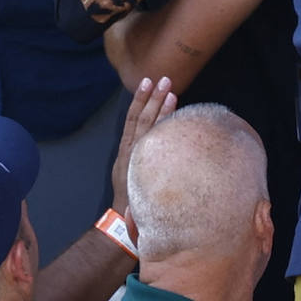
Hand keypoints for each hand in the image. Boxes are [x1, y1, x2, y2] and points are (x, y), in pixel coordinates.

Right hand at [110, 75, 177, 212]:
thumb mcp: (133, 173)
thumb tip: (161, 140)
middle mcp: (131, 150)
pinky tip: (176, 114)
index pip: (133, 118)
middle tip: (164, 80)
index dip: (141, 100)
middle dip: (153, 98)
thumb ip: (143, 157)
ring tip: (171, 91)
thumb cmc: (134, 197)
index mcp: (127, 150)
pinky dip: (165, 125)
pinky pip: (156, 140)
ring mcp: (139, 157)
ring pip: (149, 127)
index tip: (149, 83)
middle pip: (142, 118)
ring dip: (160, 107)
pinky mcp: (145, 164)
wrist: (124, 220)